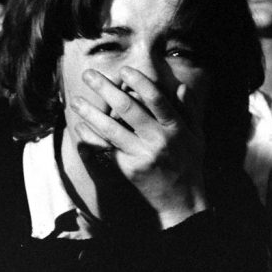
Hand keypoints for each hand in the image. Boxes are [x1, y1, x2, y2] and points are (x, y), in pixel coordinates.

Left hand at [69, 66, 207, 227]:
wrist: (181, 201)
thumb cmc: (189, 164)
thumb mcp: (196, 136)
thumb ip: (189, 110)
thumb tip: (181, 87)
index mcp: (175, 127)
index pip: (156, 99)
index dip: (139, 82)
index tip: (124, 70)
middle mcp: (157, 139)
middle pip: (128, 108)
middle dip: (106, 89)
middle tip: (88, 74)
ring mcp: (141, 155)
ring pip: (110, 129)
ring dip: (90, 113)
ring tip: (75, 101)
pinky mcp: (128, 169)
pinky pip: (105, 150)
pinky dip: (90, 139)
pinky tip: (79, 128)